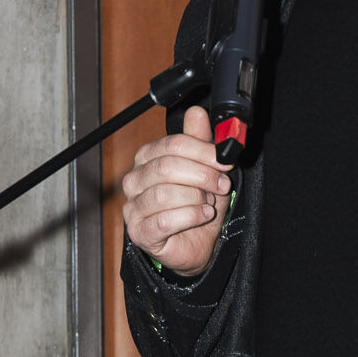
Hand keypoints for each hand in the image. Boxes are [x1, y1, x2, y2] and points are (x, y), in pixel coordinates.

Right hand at [121, 105, 229, 275]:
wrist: (197, 244)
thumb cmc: (198, 206)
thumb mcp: (206, 169)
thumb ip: (200, 141)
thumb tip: (197, 112)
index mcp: (147, 158)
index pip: (172, 145)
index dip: (202, 152)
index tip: (224, 162)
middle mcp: (134, 180)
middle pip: (167, 166)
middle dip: (202, 175)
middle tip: (221, 185)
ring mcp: (133, 207)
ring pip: (165, 193)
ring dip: (196, 198)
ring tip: (208, 204)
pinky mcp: (139, 232)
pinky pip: (164, 219)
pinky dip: (190, 216)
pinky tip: (202, 215)